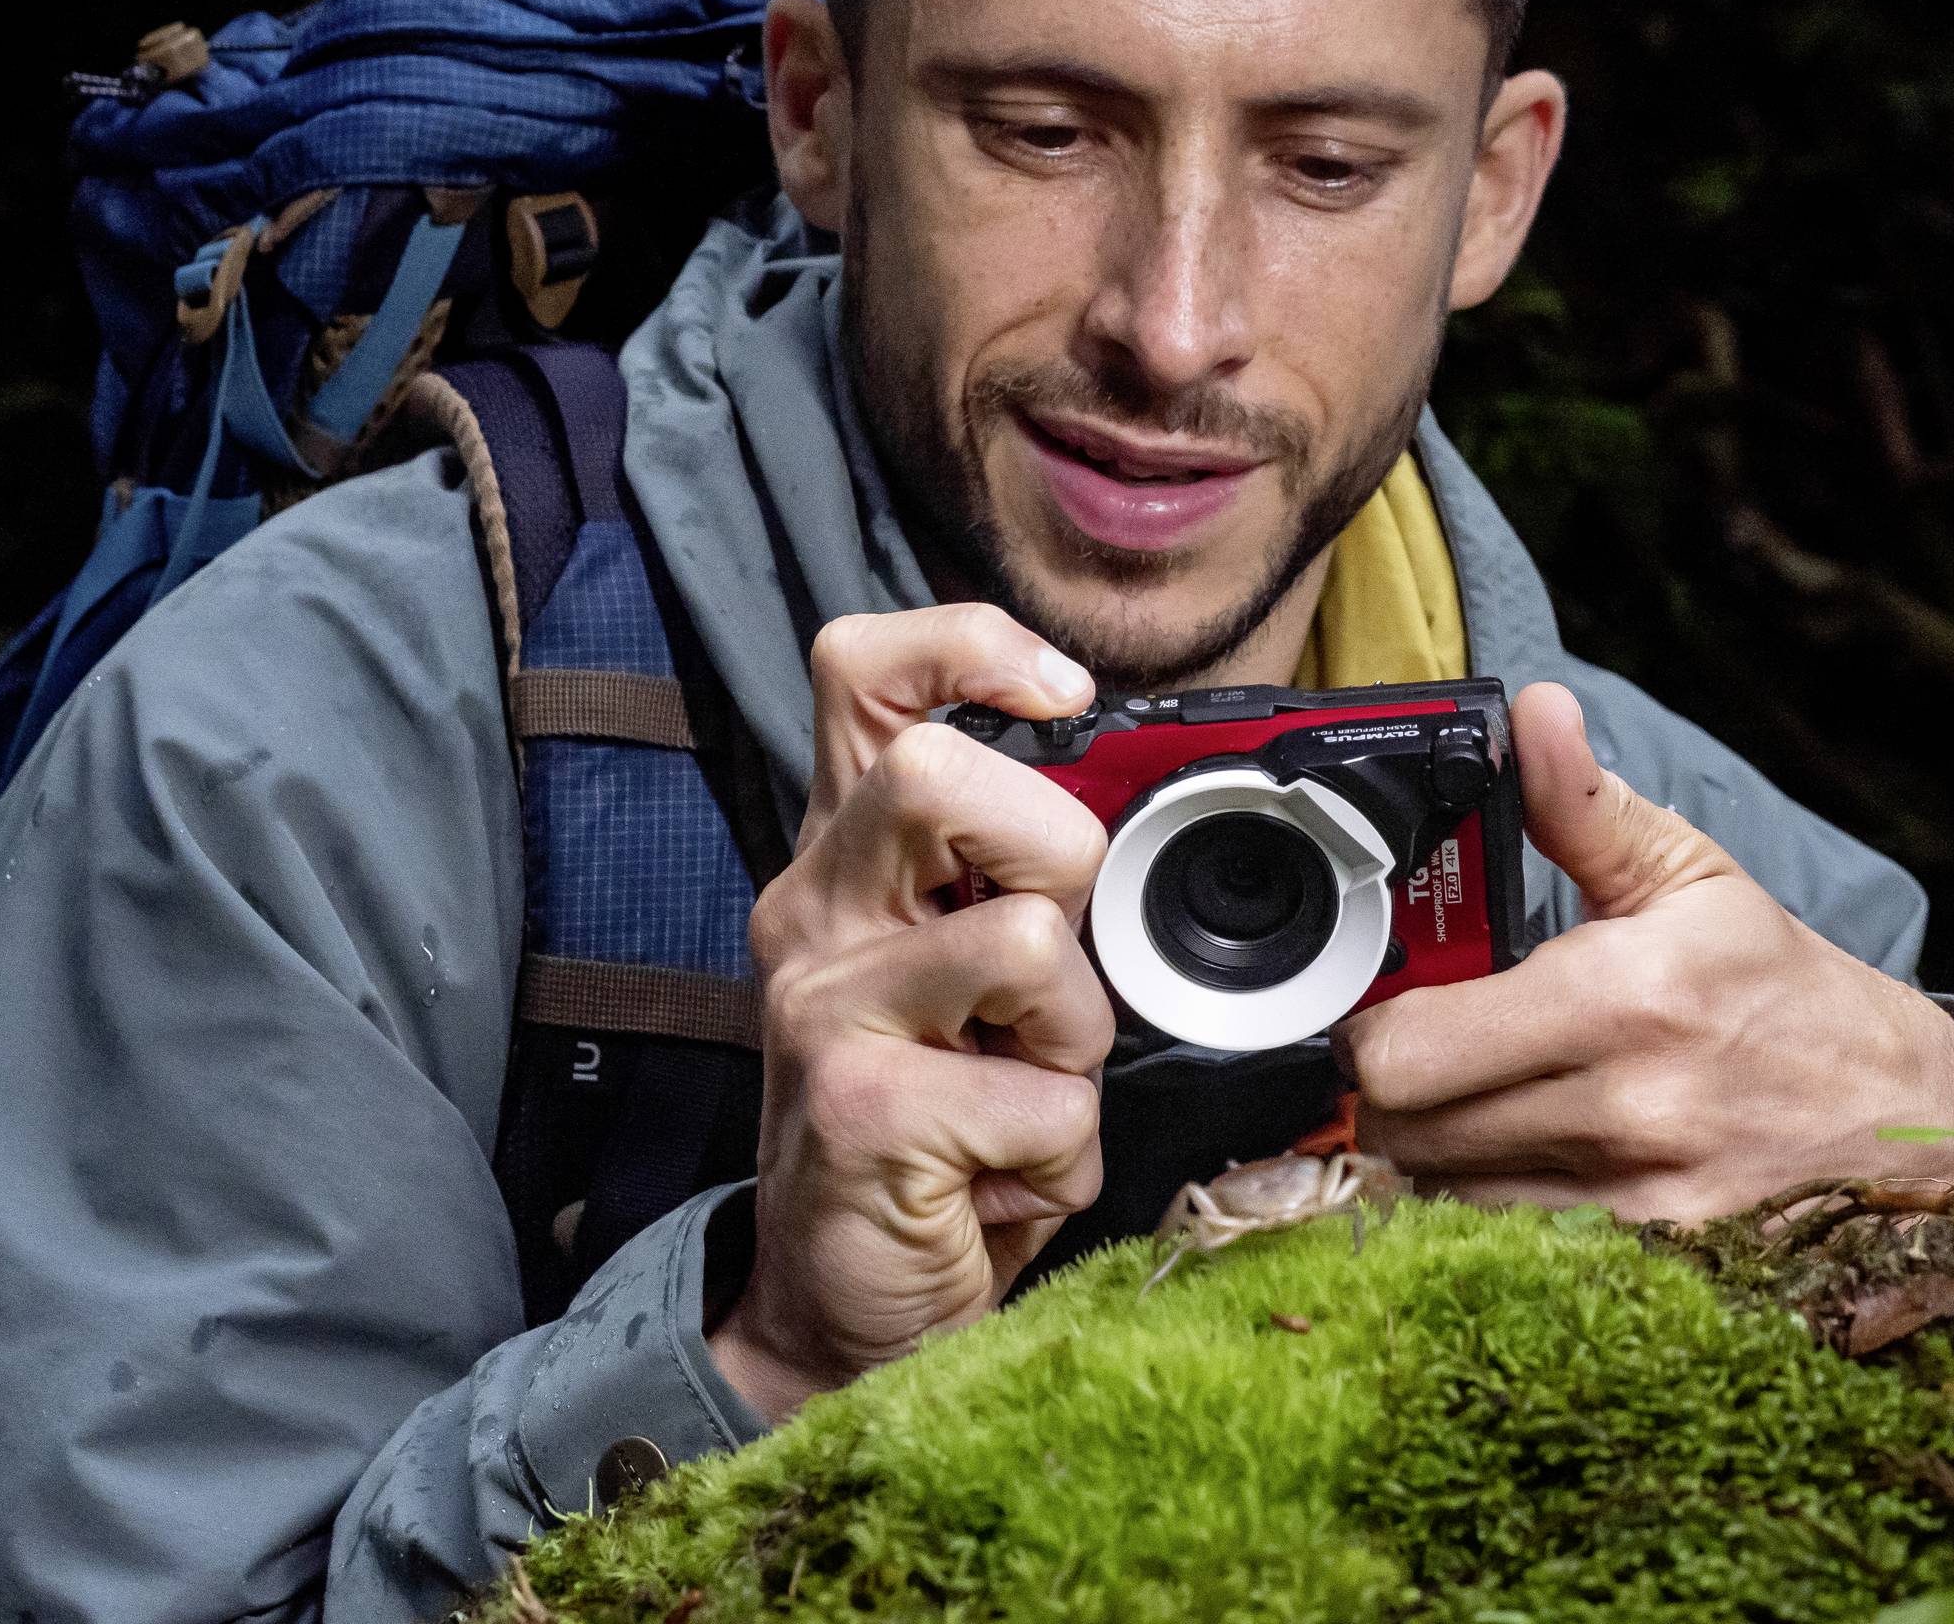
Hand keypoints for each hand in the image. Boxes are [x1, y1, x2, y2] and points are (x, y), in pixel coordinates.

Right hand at [706, 607, 1113, 1421]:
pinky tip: (1004, 1180)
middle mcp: (816, 914)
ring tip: (1026, 1096)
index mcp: (850, 862)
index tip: (1062, 696)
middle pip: (939, 771)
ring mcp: (826, 1009)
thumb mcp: (971, 985)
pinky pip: (1047, 1100)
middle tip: (1049, 953)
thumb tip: (1137, 808)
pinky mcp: (862, 1110)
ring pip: (1026, 942)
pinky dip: (1063, 1156)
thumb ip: (1020, 888)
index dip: (973, 646)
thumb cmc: (933, 1131)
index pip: (867, 673)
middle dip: (1053, 852)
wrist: (838, 1307)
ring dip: (1075, 1040)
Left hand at [1335, 682, 1953, 1221]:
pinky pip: (1502, 1235)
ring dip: (1427, 1142)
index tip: (1377, 999)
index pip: (1411, 1048)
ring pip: (1439, 1192)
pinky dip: (1481, 1197)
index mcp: (1624, 1000)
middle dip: (1382, 1083)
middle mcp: (1623, 1110)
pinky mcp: (1640, 1257)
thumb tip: (1534, 715)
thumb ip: (1584, 805)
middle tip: (1409, 1042)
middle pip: (1403, 1130)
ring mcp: (1631, 1197)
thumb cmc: (1778, 987)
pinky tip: (1512, 1147)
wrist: (1896, 1110)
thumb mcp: (1689, 874)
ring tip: (1466, 1088)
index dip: (1365, 1024)